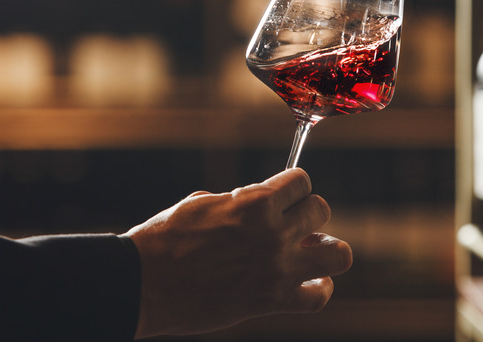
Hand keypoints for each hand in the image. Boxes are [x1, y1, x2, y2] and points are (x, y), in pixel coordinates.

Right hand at [124, 168, 351, 338]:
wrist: (144, 284)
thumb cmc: (164, 239)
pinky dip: (319, 289)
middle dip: (307, 214)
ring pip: (338, 253)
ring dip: (327, 249)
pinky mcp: (272, 300)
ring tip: (310, 252)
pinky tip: (309, 283)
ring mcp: (276, 268)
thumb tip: (261, 204)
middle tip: (292, 226)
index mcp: (254, 202)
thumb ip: (240, 202)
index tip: (282, 197)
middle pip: (321, 209)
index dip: (292, 188)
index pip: (302, 180)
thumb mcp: (202, 204)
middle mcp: (272, 232)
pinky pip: (319, 296)